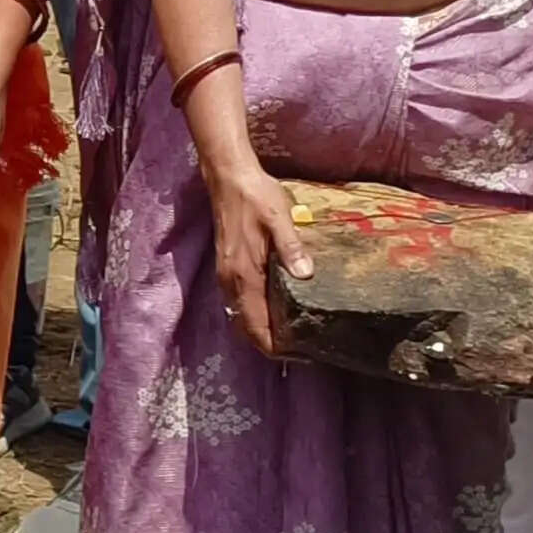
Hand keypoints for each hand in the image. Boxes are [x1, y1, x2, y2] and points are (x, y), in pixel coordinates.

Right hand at [200, 151, 305, 346]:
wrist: (228, 177)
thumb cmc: (256, 197)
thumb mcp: (280, 218)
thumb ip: (291, 247)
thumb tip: (306, 274)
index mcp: (244, 275)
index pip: (256, 327)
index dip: (275, 347)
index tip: (299, 355)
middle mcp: (231, 281)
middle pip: (247, 328)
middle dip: (270, 344)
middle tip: (301, 349)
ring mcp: (226, 275)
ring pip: (242, 317)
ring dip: (262, 330)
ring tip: (291, 334)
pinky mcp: (228, 266)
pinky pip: (240, 303)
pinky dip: (255, 315)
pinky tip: (276, 309)